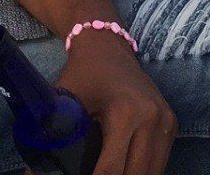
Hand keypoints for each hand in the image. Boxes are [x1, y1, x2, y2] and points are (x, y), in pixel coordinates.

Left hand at [58, 32, 176, 174]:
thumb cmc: (83, 75)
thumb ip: (54, 140)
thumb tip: (37, 174)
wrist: (108, 46)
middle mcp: (152, 118)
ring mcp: (166, 120)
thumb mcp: (64, 103)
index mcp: (125, 113)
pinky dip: (143, 171)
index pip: (111, 170)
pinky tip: (126, 170)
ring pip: (152, 172)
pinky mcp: (172, 123)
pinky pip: (159, 161)